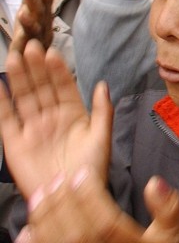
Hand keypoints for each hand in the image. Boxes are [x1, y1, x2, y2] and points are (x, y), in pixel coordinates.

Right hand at [0, 41, 111, 198]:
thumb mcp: (101, 138)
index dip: (58, 70)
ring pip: (24, 97)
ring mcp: (32, 129)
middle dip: (36, 67)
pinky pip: (6, 119)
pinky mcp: (15, 143)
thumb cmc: (90, 171)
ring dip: (19, 78)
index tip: (53, 53)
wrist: (70, 198)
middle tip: (31, 46)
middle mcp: (51, 118)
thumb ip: (102, 111)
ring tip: (15, 57)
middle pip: (41, 87)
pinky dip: (2, 102)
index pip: (63, 86)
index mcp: (73, 115)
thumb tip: (102, 84)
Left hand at [10, 0, 53, 53]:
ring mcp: (42, 32)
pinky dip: (28, 22)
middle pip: (47, 0)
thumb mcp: (29, 10)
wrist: (33, 66)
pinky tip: (22, 13)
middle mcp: (47, 20)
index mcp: (46, 11)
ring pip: (41, 13)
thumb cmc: (30, 35)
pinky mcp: (33, 45)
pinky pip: (32, 33)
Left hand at [21, 169, 178, 242]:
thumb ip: (168, 208)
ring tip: (40, 196)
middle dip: (63, 203)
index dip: (90, 196)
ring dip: (45, 219)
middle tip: (56, 179)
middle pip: (76, 233)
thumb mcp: (172, 234)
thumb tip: (155, 183)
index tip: (81, 174)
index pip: (106, 222)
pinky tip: (27, 230)